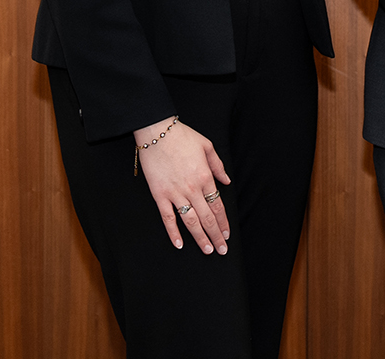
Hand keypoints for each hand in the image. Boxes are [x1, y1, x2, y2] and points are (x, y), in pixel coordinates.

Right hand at [134, 117, 232, 253]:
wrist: (157, 132)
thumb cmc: (182, 137)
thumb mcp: (207, 146)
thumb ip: (218, 166)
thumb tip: (226, 182)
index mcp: (205, 177)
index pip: (217, 206)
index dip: (223, 223)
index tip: (227, 235)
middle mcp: (192, 189)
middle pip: (207, 218)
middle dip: (215, 236)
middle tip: (221, 250)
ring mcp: (175, 193)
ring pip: (190, 221)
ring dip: (200, 237)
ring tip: (207, 250)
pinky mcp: (159, 195)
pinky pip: (167, 218)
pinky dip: (173, 232)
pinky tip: (180, 244)